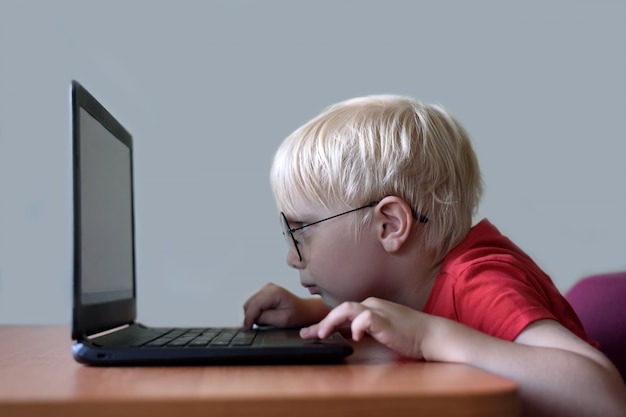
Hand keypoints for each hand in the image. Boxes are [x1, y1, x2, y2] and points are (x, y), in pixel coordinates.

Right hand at [242, 283, 329, 329]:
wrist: (305, 311)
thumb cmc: (298, 315)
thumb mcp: (282, 320)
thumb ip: (264, 318)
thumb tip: (251, 319)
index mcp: (273, 292)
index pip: (253, 305)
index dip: (248, 319)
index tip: (248, 329)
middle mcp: (268, 287)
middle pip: (249, 304)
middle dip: (251, 316)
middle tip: (260, 325)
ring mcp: (265, 289)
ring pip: (249, 304)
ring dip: (254, 314)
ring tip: (266, 320)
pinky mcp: (264, 293)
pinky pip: (253, 304)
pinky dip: (256, 311)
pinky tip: (266, 315)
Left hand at [300, 297, 440, 359]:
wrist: (431, 335)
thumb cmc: (409, 335)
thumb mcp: (380, 331)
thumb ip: (364, 330)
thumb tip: (343, 335)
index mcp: (370, 307)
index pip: (342, 312)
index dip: (325, 323)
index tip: (310, 332)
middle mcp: (372, 305)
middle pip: (341, 309)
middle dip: (322, 322)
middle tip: (307, 334)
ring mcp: (378, 310)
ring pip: (347, 308)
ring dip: (331, 321)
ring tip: (322, 334)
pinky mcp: (385, 320)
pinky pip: (365, 318)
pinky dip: (356, 327)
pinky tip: (354, 337)